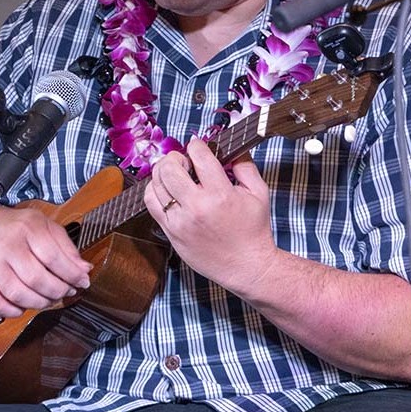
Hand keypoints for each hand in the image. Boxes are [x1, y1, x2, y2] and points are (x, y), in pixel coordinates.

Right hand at [0, 204, 92, 317]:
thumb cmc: (18, 228)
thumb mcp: (45, 226)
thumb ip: (66, 247)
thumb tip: (84, 270)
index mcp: (27, 228)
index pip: (53, 257)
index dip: (72, 274)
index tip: (82, 282)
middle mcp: (8, 246)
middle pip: (36, 278)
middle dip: (58, 291)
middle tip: (66, 291)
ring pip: (18, 294)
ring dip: (40, 303)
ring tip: (49, 299)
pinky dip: (14, 311)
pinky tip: (25, 305)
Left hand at [144, 137, 278, 293]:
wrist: (246, 266)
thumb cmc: (254, 231)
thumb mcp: (259, 193)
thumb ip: (245, 166)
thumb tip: (229, 149)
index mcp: (221, 194)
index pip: (198, 156)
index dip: (196, 145)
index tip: (198, 146)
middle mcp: (197, 206)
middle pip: (170, 167)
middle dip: (175, 157)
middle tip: (184, 160)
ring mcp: (181, 221)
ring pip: (156, 183)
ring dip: (163, 172)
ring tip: (174, 173)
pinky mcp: (171, 233)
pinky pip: (151, 203)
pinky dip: (154, 190)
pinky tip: (166, 189)